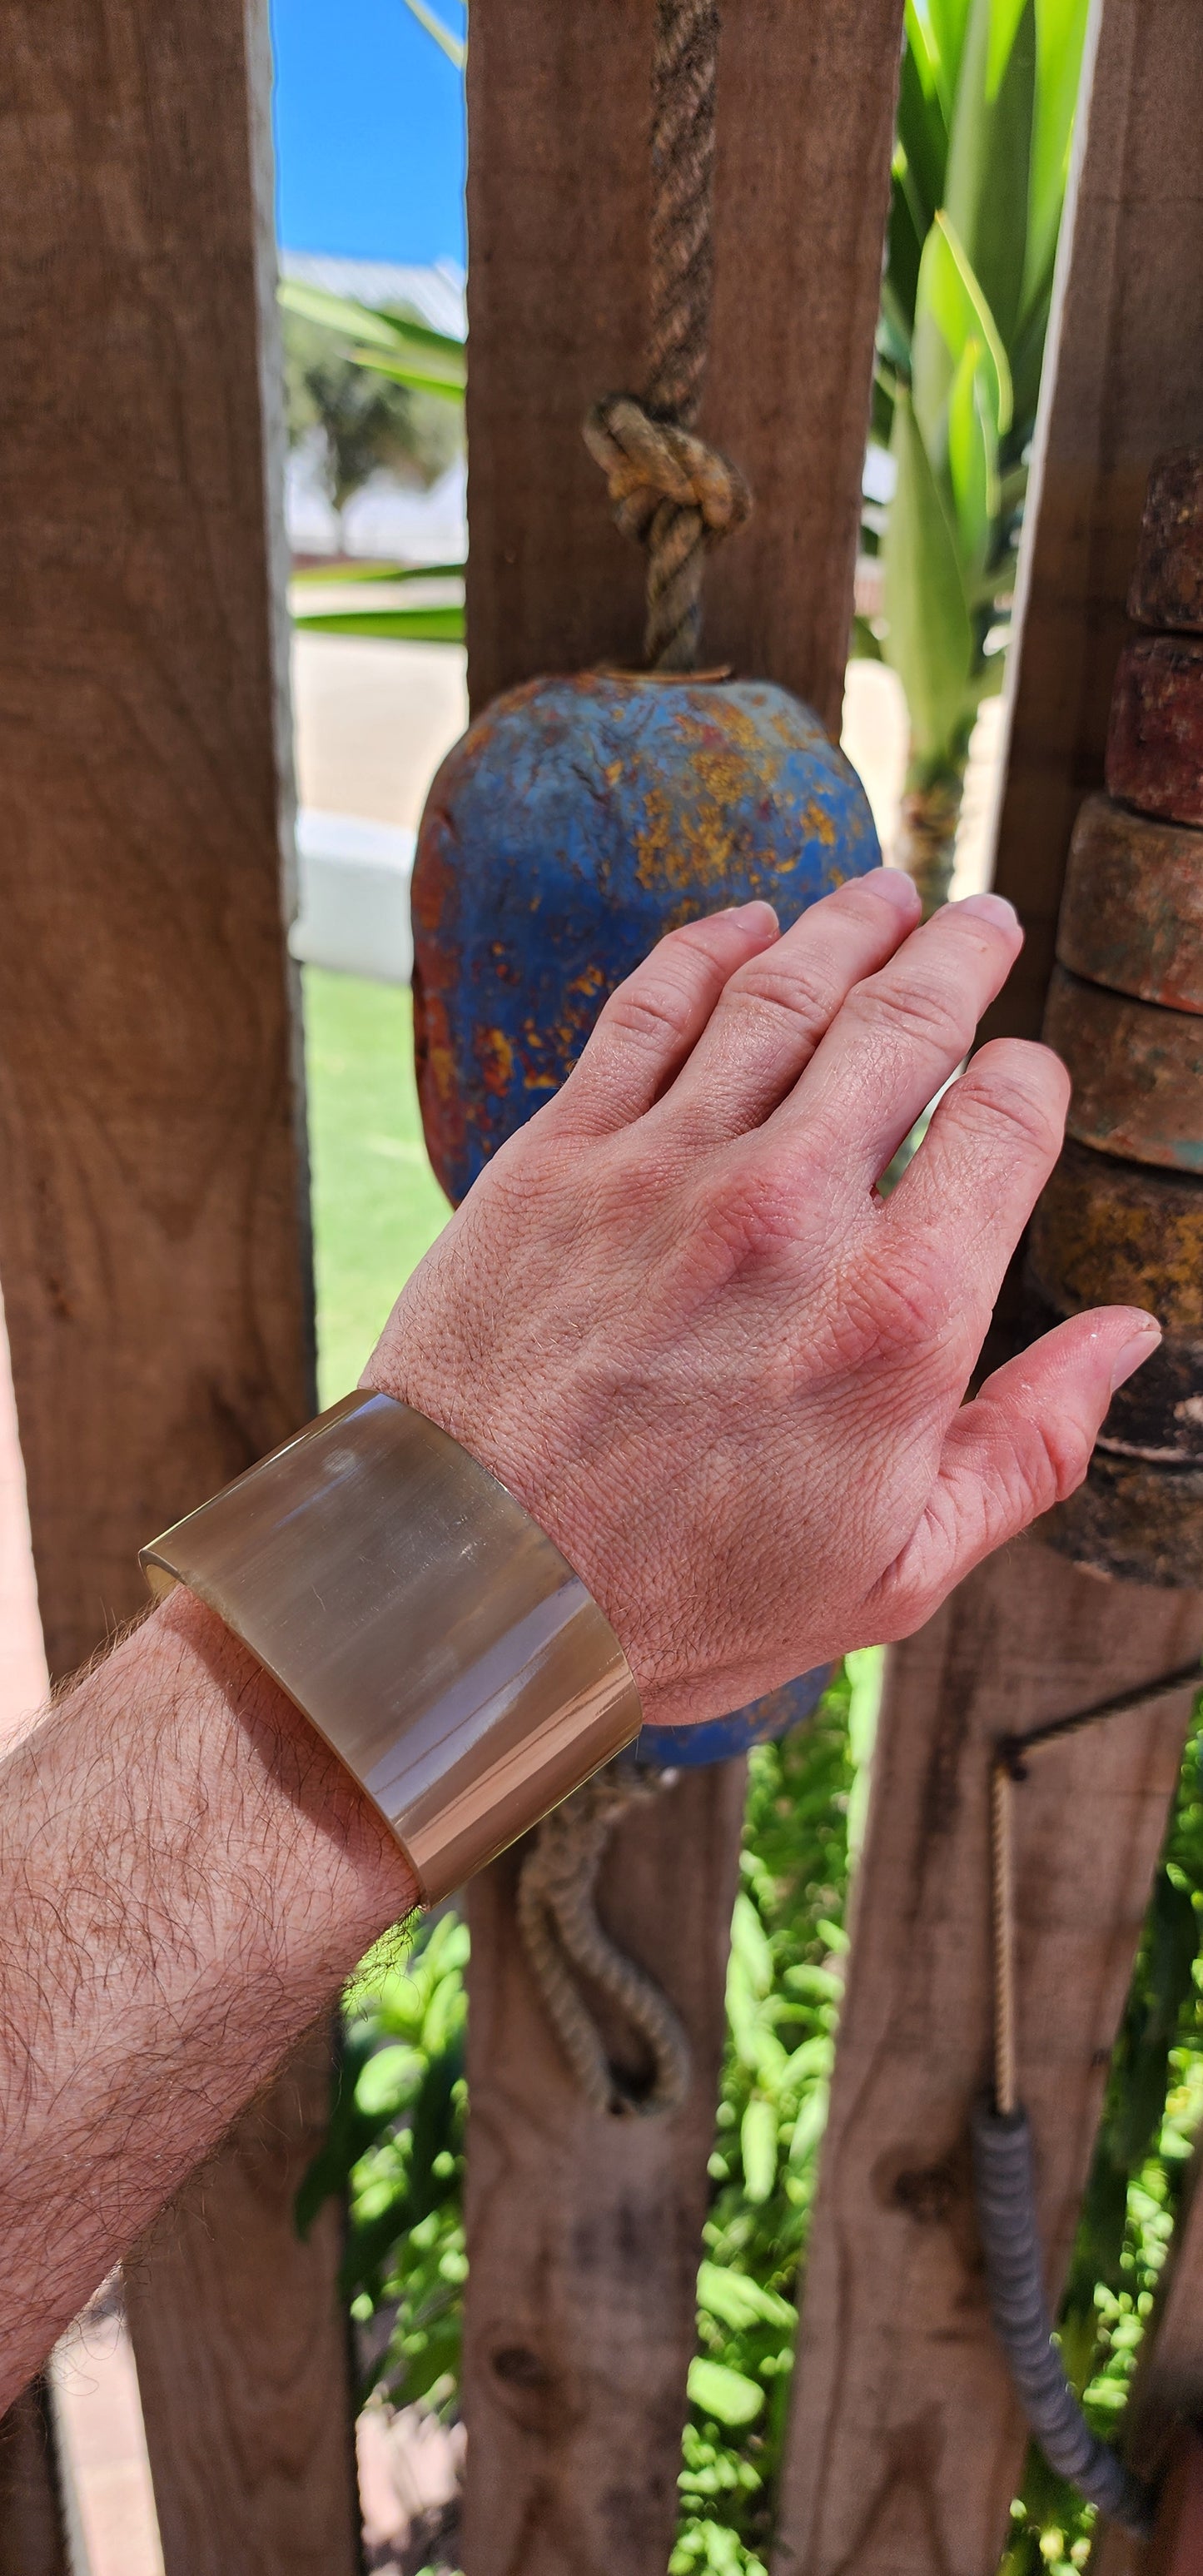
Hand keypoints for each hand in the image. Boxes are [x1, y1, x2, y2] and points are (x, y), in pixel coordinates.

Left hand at [367, 871, 1158, 1728]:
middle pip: (905, 1022)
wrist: (467, 1595)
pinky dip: (706, 952)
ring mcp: (667, 1170)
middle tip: (983, 918)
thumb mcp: (898, 1568)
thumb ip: (1031, 1444)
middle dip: (960, 954)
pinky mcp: (557, 1157)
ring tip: (885, 894)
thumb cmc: (688, 1599)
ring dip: (846, 926)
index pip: (1008, 1121)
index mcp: (900, 1313)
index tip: (1022, 1082)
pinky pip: (645, 1012)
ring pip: (782, 994)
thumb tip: (1126, 1336)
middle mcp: (794, 1213)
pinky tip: (745, 926)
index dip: (1030, 1082)